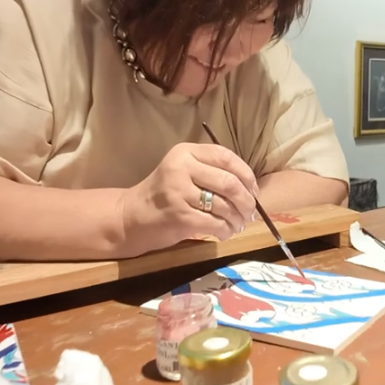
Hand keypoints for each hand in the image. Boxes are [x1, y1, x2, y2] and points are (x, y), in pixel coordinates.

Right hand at [120, 143, 258, 253]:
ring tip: (238, 225)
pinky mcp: (179, 216)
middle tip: (250, 213)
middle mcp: (181, 167)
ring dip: (237, 219)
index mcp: (186, 152)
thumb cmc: (164, 195)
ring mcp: (179, 192)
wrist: (131, 217)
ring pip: (224, 205)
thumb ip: (212, 172)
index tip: (253, 191)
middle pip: (229, 182)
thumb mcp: (184, 172)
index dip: (246, 174)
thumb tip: (251, 189)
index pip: (226, 157)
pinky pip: (215, 224)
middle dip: (246, 201)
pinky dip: (225, 230)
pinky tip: (225, 233)